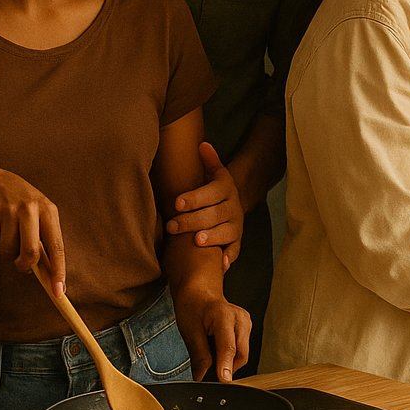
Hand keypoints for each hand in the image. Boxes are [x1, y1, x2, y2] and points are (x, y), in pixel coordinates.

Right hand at [0, 167, 65, 292]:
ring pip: (7, 251)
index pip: (56, 246)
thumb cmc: (23, 205)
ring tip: (8, 236)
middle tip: (21, 266)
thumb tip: (49, 274)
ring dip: (6, 253)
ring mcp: (9, 210)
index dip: (58, 271)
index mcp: (49, 211)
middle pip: (30, 253)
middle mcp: (31, 209)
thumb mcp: (40, 214)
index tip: (58, 291)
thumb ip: (44, 240)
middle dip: (24, 266)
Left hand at [165, 143, 242, 268]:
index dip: (194, 198)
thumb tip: (202, 144)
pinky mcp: (236, 241)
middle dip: (193, 220)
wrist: (234, 204)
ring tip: (196, 240)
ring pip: (226, 231)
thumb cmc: (214, 191)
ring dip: (212, 236)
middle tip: (172, 225)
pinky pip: (235, 250)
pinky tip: (220, 264)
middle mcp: (233, 207)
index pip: (211, 192)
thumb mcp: (214, 174)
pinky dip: (228, 257)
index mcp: (225, 189)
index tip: (176, 202)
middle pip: (215, 214)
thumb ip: (208, 161)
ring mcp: (236, 225)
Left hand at [172, 287, 250, 381]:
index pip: (228, 347)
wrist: (200, 293)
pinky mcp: (246, 328)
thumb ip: (198, 356)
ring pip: (242, 353)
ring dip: (228, 362)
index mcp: (224, 315)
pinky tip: (218, 351)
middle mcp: (240, 319)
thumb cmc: (193, 307)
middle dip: (226, 368)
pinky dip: (230, 356)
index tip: (223, 382)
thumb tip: (202, 377)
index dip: (225, 367)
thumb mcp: (189, 332)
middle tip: (209, 376)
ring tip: (211, 358)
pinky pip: (242, 349)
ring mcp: (246, 323)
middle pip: (240, 354)